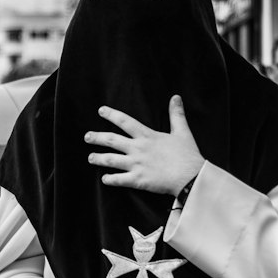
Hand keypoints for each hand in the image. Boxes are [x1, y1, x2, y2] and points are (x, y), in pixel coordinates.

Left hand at [84, 96, 203, 194]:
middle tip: (87, 136)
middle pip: (112, 140)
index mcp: (147, 136)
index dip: (112, 115)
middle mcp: (138, 149)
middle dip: (97, 137)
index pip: (125, 122)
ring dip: (98, 158)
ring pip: (111, 160)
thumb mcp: (182, 131)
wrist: (190, 176)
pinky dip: (110, 179)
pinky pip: (119, 179)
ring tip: (90, 157)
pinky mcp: (138, 180)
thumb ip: (176, 114)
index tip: (101, 111)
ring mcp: (136, 164)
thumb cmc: (187, 155)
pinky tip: (104, 179)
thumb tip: (176, 97)